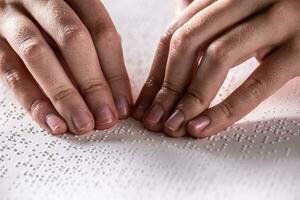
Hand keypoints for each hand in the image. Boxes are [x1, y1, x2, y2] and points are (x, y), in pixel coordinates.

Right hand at [0, 0, 131, 134]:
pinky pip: (11, 72)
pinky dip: (34, 102)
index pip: (101, 32)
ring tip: (83, 125)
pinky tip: (53, 123)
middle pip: (73, 40)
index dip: (115, 72)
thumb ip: (94, 50)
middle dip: (93, 85)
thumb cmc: (50, 21)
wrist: (9, 4)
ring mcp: (12, 17)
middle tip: (106, 119)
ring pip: (39, 55)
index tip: (123, 106)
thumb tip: (117, 98)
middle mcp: (41, 0)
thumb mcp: (76, 24)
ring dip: (65, 96)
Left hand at [133, 0, 299, 137]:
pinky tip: (203, 126)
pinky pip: (257, 82)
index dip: (157, 72)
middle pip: (189, 42)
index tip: (146, 102)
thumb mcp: (238, 12)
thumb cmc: (276, 15)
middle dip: (167, 87)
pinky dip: (226, 108)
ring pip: (217, 57)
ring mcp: (277, 18)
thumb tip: (174, 40)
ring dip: (190, 99)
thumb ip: (208, 20)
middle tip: (155, 119)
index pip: (176, 33)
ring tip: (175, 126)